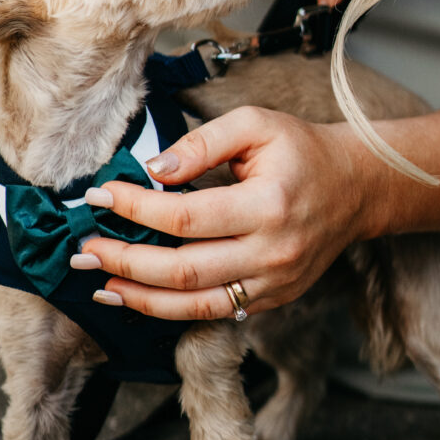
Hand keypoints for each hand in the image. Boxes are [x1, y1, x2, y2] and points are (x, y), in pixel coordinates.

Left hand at [71, 107, 382, 320]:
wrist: (356, 189)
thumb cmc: (301, 150)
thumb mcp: (255, 125)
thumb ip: (202, 142)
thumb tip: (154, 171)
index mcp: (268, 205)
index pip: (184, 215)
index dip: (135, 208)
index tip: (100, 195)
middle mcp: (271, 253)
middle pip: (182, 271)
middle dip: (125, 261)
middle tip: (83, 247)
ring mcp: (273, 285)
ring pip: (194, 306)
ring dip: (139, 298)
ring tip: (99, 282)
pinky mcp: (272, 301)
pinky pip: (213, 314)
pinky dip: (170, 311)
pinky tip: (138, 297)